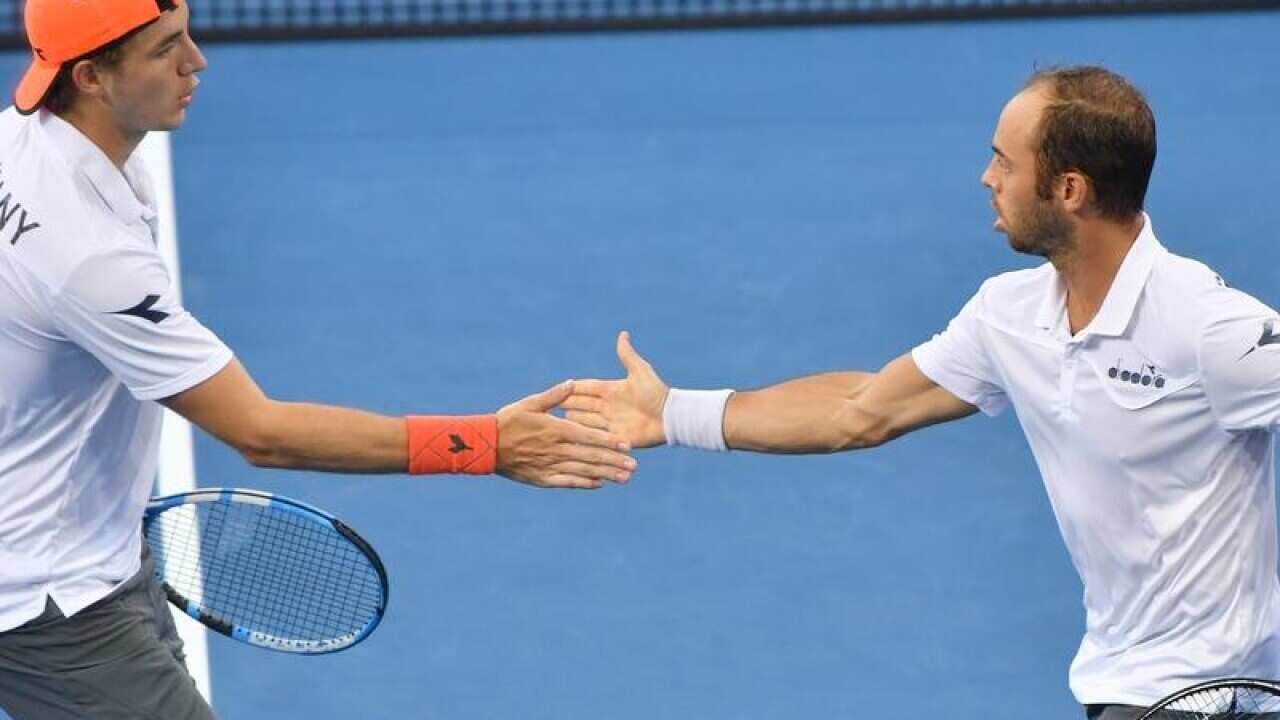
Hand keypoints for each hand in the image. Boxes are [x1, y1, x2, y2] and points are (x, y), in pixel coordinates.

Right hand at [496, 380, 635, 488]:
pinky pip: (566, 482)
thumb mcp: (529, 403)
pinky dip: (583, 483)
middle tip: (634, 467)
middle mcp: (556, 449)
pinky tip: (599, 484)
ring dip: (605, 474)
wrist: (485, 445)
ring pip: (582, 471)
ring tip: (624, 478)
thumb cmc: (507, 421)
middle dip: (614, 461)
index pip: (588, 436)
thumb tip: (572, 382)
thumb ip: (553, 396)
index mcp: (555, 429)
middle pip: (590, 456)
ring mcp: (549, 465)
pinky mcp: (542, 478)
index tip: (626, 445)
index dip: (609, 441)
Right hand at [562, 331, 668, 448]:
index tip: (556, 387)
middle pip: (581, 404)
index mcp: (611, 390)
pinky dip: (583, 436)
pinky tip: (569, 438)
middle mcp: (608, 406)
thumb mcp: (640, 371)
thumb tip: (622, 334)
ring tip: (554, 422)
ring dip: (572, 421)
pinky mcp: (614, 437)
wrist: (669, 418)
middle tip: (547, 406)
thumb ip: (627, 355)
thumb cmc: (656, 394)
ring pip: (584, 421)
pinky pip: (595, 437)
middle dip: (566, 404)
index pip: (586, 387)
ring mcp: (610, 423)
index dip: (572, 388)